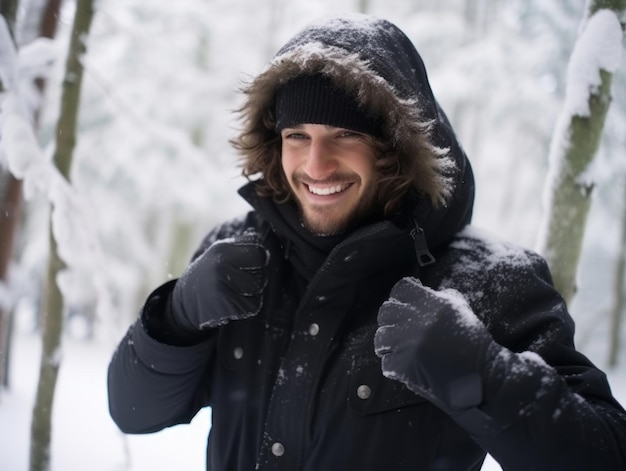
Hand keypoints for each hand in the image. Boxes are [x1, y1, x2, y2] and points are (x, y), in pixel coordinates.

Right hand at [171, 232, 267, 333]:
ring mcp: (222, 288)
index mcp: (222, 249)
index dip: (261, 259)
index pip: (259, 252)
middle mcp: (221, 266)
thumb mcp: (220, 252)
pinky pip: (252, 306)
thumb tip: (261, 237)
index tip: (254, 263)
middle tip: (242, 280)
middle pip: (261, 273)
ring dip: (253, 293)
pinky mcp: (224, 307)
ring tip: (236, 292)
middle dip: (257, 277)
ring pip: (258, 290)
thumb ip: (242, 244)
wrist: (185, 301)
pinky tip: (233, 303)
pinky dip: (247, 307)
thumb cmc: (210, 273)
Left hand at [374, 277, 497, 411]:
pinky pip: (387, 362)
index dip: (400, 296)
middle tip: (398, 329)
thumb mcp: (459, 308)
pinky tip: (403, 367)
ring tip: (395, 348)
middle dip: (391, 319)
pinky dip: (393, 365)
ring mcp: (409, 344)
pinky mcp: (405, 366)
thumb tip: (418, 290)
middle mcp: (416, 321)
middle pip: (386, 311)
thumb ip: (438, 297)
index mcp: (431, 303)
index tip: (403, 304)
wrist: (483, 374)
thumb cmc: (473, 341)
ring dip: (387, 343)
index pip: (401, 289)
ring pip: (381, 337)